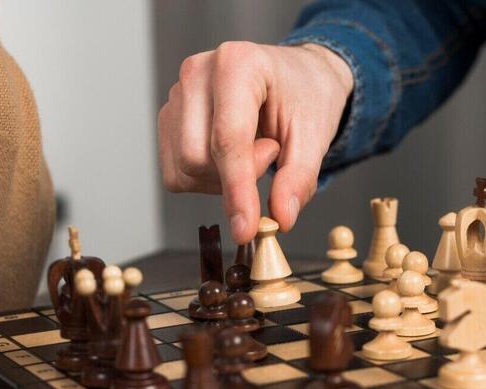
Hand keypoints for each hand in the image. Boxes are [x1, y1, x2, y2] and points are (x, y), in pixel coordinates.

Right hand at [159, 42, 353, 243]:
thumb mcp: (315, 135)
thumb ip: (299, 178)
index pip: (227, 139)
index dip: (237, 189)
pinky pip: (176, 173)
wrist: (296, 78)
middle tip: (272, 153)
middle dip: (237, 176)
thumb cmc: (305, 97)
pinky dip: (206, 180)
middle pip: (196, 158)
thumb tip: (281, 218)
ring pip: (183, 170)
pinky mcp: (169, 119)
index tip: (246, 228)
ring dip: (222, 179)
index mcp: (237, 64)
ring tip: (254, 150)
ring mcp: (176, 95)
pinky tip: (231, 157)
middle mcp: (197, 73)